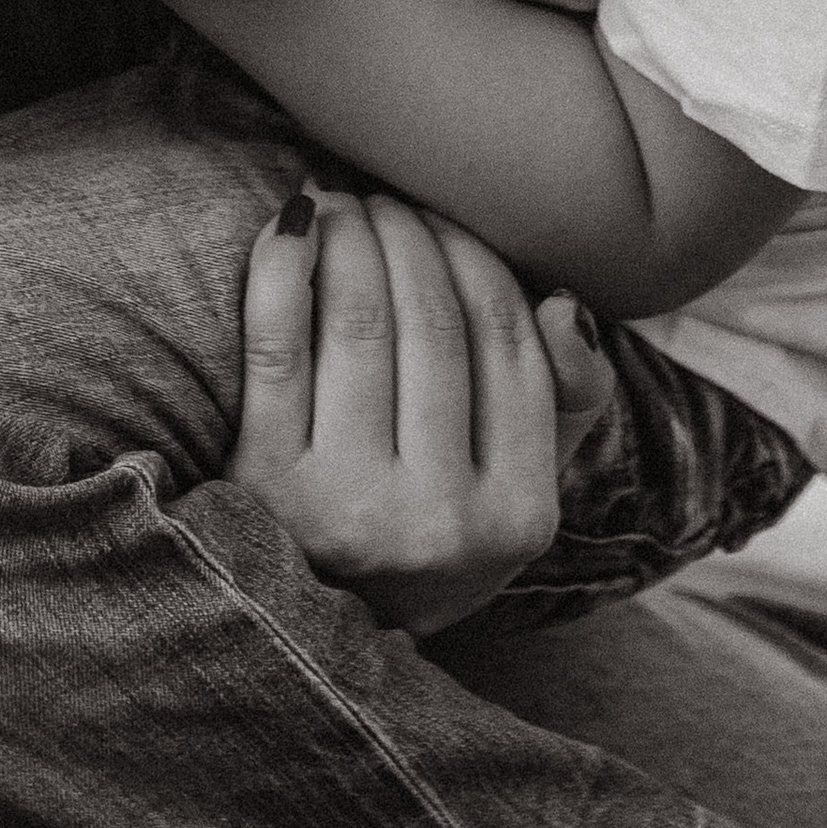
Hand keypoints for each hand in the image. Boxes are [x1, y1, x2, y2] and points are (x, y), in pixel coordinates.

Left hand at [223, 188, 620, 635]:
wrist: (311, 628)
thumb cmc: (425, 526)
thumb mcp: (518, 485)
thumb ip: (564, 397)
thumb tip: (559, 304)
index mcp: (519, 515)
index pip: (508, 342)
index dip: (475, 256)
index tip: (444, 218)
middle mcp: (439, 520)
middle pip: (434, 322)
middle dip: (409, 234)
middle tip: (387, 198)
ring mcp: (347, 505)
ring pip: (359, 322)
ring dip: (353, 237)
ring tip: (343, 204)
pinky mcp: (262, 483)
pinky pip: (275, 345)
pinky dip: (282, 268)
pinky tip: (290, 226)